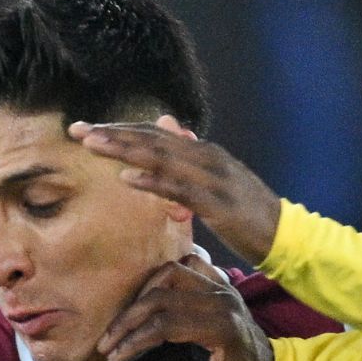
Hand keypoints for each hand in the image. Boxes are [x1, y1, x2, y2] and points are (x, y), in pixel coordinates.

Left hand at [72, 122, 280, 261]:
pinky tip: (128, 178)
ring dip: (124, 149)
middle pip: (152, 139)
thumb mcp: (216, 181)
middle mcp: (206, 157)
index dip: (121, 130)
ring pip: (161, 158)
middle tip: (78, 130)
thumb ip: (189, 157)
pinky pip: (178, 189)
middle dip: (113, 134)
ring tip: (93, 145)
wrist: (284, 234)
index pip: (155, 134)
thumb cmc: (246, 212)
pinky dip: (153, 181)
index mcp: (203, 152)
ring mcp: (212, 178)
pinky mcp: (216, 202)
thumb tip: (167, 125)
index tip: (88, 129)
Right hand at [99, 256, 277, 360]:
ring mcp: (224, 289)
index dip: (134, 340)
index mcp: (222, 330)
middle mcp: (223, 301)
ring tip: (127, 321)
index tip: (113, 357)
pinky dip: (167, 277)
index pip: (164, 324)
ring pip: (171, 273)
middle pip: (161, 296)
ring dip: (143, 293)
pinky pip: (190, 265)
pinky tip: (152, 297)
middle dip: (128, 320)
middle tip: (108, 342)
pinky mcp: (223, 286)